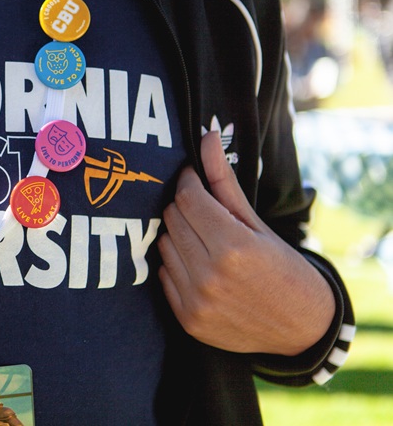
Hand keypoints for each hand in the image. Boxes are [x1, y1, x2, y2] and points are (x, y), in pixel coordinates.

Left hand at [158, 132, 333, 354]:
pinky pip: (163, 274)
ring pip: (164, 244)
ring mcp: (196, 300)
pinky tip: (199, 264)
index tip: (192, 176)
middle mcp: (211, 274)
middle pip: (172, 218)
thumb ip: (225, 181)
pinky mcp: (187, 319)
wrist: (302, 329)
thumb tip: (207, 136)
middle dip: (183, 205)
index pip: (187, 197)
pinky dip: (176, 263)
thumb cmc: (283, 267)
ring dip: (178, 234)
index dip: (187, 180)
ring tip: (205, 239)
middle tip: (202, 208)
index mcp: (234, 246)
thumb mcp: (257, 222)